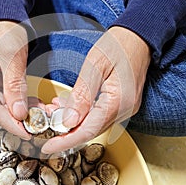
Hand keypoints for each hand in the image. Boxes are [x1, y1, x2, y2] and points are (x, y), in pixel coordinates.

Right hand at [0, 21, 30, 139]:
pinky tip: (34, 105)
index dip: (8, 122)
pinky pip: (6, 96)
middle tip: (37, 126)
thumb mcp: (12, 56)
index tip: (27, 132)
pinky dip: (20, 103)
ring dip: (21, 112)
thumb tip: (20, 114)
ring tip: (40, 116)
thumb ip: (15, 85)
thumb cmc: (5, 28)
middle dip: (17, 119)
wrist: (4, 14)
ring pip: (2, 104)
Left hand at [41, 26, 150, 152]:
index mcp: (118, 101)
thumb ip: (82, 94)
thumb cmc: (118, 46)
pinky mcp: (123, 104)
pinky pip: (99, 116)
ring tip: (54, 113)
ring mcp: (126, 108)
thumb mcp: (95, 65)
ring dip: (73, 123)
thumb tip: (69, 121)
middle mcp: (125, 110)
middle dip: (67, 133)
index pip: (88, 130)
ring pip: (94, 125)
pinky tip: (69, 106)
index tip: (48, 147)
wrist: (138, 38)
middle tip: (47, 129)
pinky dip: (82, 115)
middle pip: (91, 131)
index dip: (66, 141)